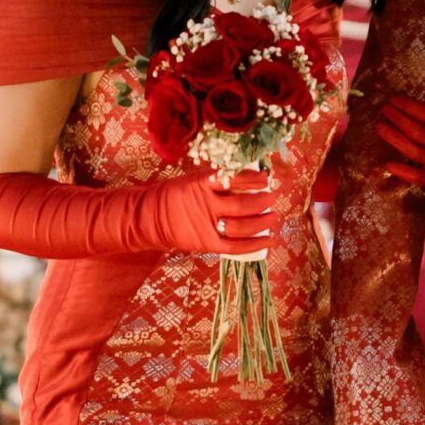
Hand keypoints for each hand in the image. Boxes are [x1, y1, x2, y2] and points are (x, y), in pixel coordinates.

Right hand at [169, 164, 283, 256]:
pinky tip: (269, 239)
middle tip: (273, 197)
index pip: (236, 179)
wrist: (151, 218)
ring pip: (242, 226)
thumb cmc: (176, 195)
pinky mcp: (207, 244)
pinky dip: (255, 244)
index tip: (267, 178)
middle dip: (263, 201)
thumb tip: (249, 179)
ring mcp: (207, 226)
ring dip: (263, 222)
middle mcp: (207, 204)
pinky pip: (235, 246)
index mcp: (203, 184)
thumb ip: (218, 180)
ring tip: (273, 216)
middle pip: (243, 205)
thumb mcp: (194, 180)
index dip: (255, 179)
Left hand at [375, 77, 424, 188]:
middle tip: (383, 109)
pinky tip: (387, 164)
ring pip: (410, 150)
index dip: (405, 105)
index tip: (393, 99)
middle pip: (413, 130)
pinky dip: (402, 171)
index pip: (424, 112)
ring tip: (379, 127)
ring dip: (392, 138)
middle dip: (396, 118)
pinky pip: (416, 176)